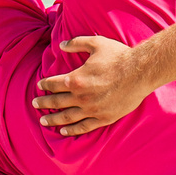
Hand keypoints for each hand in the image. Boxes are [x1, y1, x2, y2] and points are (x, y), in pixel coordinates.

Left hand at [33, 36, 153, 135]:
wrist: (141, 72)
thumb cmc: (118, 56)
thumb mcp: (96, 43)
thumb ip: (76, 43)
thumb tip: (61, 45)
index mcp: (76, 79)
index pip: (53, 84)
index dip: (44, 84)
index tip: (39, 85)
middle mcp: (81, 97)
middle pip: (56, 102)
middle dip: (43, 103)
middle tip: (34, 103)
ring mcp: (92, 109)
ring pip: (67, 117)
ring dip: (53, 120)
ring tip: (43, 121)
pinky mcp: (103, 117)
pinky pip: (84, 126)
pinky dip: (72, 130)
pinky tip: (64, 131)